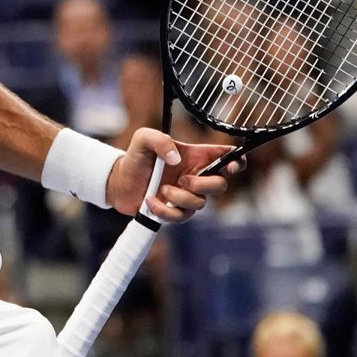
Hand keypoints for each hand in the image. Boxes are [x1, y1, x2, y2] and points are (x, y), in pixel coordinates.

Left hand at [106, 127, 240, 222]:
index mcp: (196, 156)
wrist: (119, 183)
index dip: (237, 161)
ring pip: (200, 203)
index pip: (226, 158)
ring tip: (161, 189)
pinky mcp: (176, 212)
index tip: (231, 165)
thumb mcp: (143, 139)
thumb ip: (160, 140)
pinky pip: (181, 217)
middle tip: (182, 179)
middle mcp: (196, 176)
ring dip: (179, 197)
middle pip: (221, 186)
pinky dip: (164, 210)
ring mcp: (188, 196)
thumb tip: (177, 159)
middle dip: (204, 185)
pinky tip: (150, 201)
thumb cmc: (135, 158)